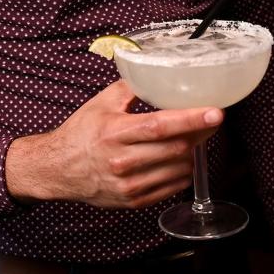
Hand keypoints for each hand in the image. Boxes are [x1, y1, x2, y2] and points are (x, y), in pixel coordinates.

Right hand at [5, 79, 222, 207]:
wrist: (58, 169)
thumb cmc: (80, 134)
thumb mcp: (100, 104)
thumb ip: (129, 87)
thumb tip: (155, 72)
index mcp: (115, 132)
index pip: (161, 125)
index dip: (191, 119)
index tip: (215, 113)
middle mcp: (122, 161)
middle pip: (176, 148)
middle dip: (199, 133)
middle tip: (208, 121)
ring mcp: (129, 184)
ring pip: (179, 168)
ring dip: (191, 153)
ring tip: (188, 139)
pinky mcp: (134, 200)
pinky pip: (172, 187)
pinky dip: (181, 172)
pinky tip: (176, 160)